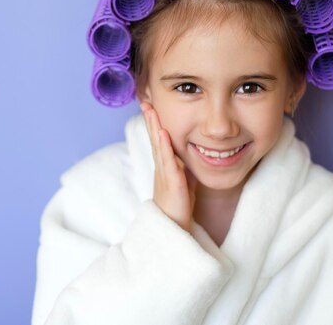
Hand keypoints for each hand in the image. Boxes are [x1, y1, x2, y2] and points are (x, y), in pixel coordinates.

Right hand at [140, 101, 197, 232]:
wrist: (173, 231)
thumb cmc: (178, 207)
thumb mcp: (184, 182)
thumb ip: (184, 167)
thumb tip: (187, 154)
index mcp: (165, 167)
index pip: (159, 141)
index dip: (155, 124)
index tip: (151, 106)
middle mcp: (161, 168)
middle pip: (155, 139)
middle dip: (151, 120)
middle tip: (145, 101)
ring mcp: (165, 175)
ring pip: (159, 147)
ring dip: (154, 127)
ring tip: (151, 110)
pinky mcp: (172, 184)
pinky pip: (168, 163)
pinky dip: (165, 147)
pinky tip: (163, 133)